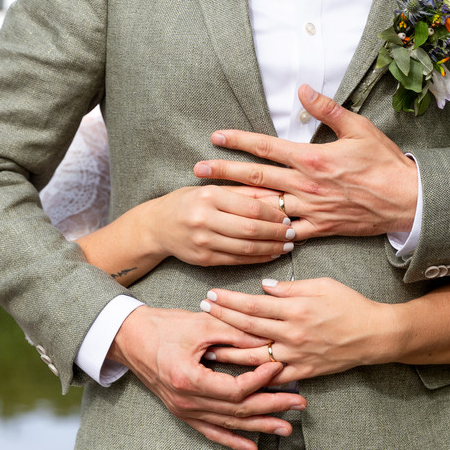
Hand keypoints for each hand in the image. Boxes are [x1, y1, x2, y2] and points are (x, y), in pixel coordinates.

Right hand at [76, 185, 294, 286]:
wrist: (157, 226)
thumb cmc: (189, 202)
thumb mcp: (212, 188)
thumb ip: (244, 191)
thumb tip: (278, 196)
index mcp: (208, 196)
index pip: (249, 207)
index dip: (273, 214)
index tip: (288, 215)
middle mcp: (204, 219)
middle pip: (250, 229)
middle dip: (276, 233)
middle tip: (292, 233)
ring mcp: (203, 241)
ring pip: (245, 248)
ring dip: (271, 248)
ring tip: (286, 245)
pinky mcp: (203, 259)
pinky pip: (237, 261)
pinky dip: (257, 259)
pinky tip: (270, 255)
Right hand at [108, 307, 307, 449]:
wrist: (131, 336)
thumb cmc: (164, 326)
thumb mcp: (202, 325)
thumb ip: (235, 334)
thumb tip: (267, 341)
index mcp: (189, 379)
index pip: (234, 389)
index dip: (260, 381)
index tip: (278, 368)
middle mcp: (186, 401)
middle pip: (237, 411)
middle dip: (272, 407)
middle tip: (298, 403)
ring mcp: (184, 410)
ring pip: (229, 424)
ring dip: (260, 427)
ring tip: (287, 427)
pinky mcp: (183, 412)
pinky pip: (211, 432)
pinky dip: (233, 441)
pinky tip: (252, 447)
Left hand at [193, 85, 418, 239]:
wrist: (407, 200)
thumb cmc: (384, 162)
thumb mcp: (358, 128)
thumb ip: (327, 109)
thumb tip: (301, 90)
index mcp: (311, 158)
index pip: (265, 147)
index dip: (238, 141)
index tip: (216, 137)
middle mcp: (305, 185)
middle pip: (255, 178)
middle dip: (223, 173)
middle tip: (197, 171)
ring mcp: (310, 210)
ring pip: (265, 208)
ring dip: (237, 204)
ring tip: (213, 202)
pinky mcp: (319, 228)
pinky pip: (287, 234)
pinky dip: (268, 234)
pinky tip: (248, 233)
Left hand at [198, 278, 396, 385]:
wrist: (374, 335)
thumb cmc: (350, 304)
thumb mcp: (322, 285)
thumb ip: (291, 287)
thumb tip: (264, 287)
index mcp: (295, 309)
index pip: (253, 304)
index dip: (229, 300)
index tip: (211, 295)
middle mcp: (292, 334)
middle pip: (248, 328)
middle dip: (221, 320)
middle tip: (201, 314)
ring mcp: (297, 355)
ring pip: (255, 356)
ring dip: (229, 353)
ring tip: (208, 349)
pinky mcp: (304, 371)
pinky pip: (275, 378)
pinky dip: (255, 378)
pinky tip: (237, 376)